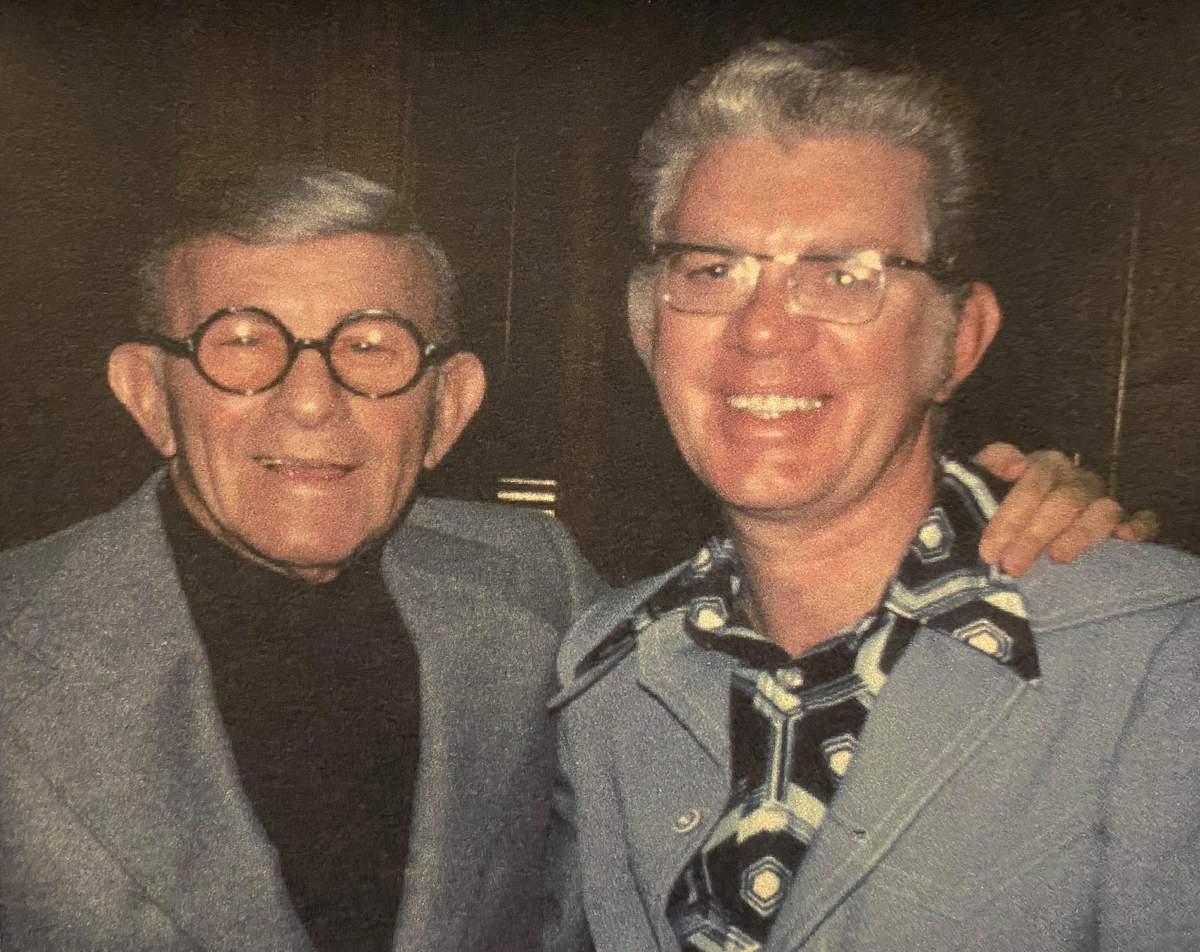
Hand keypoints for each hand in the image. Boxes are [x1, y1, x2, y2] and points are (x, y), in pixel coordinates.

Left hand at [973, 442, 1158, 576]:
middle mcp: (1077, 480)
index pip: (1033, 480)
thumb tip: (1011, 464)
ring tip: (1058, 558)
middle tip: (1012, 566)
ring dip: (1080, 535)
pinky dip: (1139, 527)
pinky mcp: (1127, 522)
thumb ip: (990, 464)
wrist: (1023, 527)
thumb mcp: (985, 480)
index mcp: (1046, 464)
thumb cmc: (1003, 505)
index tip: (990, 550)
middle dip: (1035, 535)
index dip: (1010, 515)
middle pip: (1064, 500)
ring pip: (1102, 510)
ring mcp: (1103, 500)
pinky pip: (1144, 521)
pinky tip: (1124, 539)